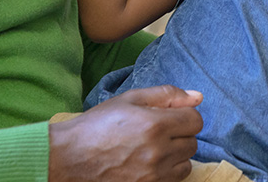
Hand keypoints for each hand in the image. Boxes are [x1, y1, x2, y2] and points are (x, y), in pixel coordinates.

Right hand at [49, 85, 203, 181]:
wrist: (70, 158)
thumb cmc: (98, 125)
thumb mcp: (129, 99)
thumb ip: (166, 95)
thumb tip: (198, 96)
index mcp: (155, 125)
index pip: (195, 120)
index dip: (184, 115)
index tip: (170, 115)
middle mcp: (159, 153)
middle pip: (192, 142)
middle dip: (179, 133)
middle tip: (156, 131)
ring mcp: (154, 176)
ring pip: (186, 163)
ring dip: (175, 154)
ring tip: (152, 148)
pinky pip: (174, 180)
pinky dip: (167, 171)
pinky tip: (149, 163)